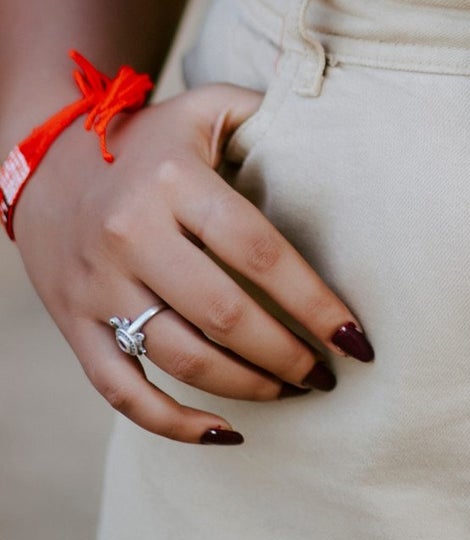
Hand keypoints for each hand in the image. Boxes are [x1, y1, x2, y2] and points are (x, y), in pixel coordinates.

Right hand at [11, 83, 372, 442]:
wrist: (44, 162)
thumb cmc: (149, 139)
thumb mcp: (204, 107)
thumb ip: (264, 111)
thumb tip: (332, 122)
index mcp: (173, 181)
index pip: (258, 251)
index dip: (312, 300)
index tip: (355, 337)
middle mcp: (131, 236)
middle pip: (223, 314)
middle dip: (287, 353)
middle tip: (328, 373)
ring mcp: (99, 287)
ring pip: (179, 358)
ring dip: (246, 386)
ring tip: (292, 390)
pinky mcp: (75, 325)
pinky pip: (121, 391)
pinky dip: (173, 423)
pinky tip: (224, 432)